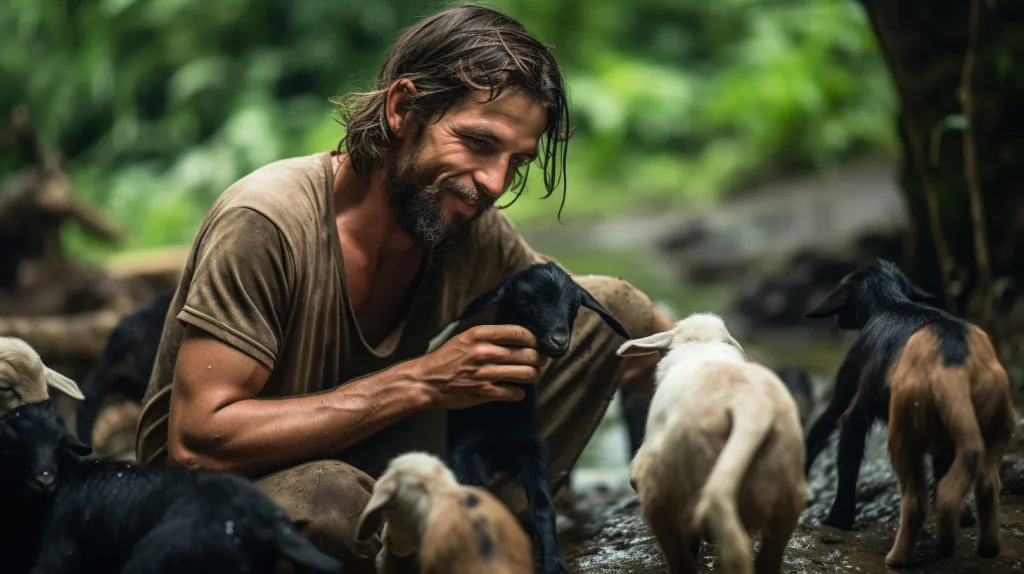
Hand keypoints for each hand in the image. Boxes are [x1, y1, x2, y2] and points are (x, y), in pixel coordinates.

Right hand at [409, 324, 547, 409]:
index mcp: (479, 334)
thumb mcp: (465, 338)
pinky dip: (519, 392)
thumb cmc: (446, 358)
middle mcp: (485, 352)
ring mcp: (486, 374)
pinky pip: (515, 393)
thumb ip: (489, 336)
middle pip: (528, 354)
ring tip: (532, 374)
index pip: (519, 333)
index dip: (534, 339)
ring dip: (534, 375)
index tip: (537, 343)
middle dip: (539, 358)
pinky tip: (516, 390)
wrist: (426, 381)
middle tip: (540, 360)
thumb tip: (516, 337)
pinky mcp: (485, 393)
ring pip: (527, 374)